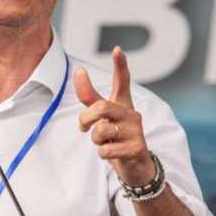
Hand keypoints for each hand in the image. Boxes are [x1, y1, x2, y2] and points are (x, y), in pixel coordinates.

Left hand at [75, 46, 154, 186]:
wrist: (136, 167)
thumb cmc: (116, 137)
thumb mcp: (102, 117)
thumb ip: (90, 97)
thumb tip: (79, 70)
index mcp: (122, 104)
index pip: (122, 82)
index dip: (120, 65)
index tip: (117, 49)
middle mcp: (132, 114)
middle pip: (101, 107)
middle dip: (86, 119)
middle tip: (83, 128)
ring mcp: (136, 131)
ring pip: (101, 131)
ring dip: (95, 140)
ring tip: (104, 143)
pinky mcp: (136, 148)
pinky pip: (106, 150)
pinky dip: (102, 154)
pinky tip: (112, 154)